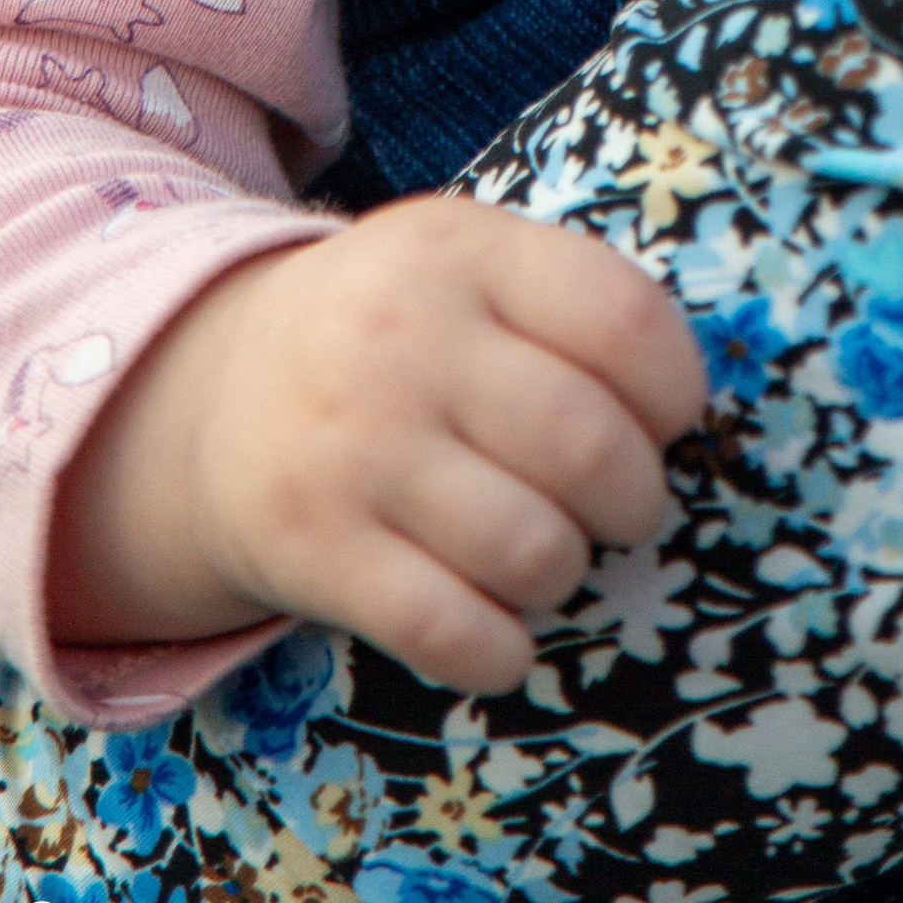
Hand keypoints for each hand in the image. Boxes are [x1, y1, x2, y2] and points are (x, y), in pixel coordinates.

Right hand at [48, 200, 708, 693]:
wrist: (212, 391)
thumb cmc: (394, 332)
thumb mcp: (468, 265)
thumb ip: (570, 305)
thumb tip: (690, 416)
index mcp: (462, 250)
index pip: (623, 321)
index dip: (675, 389)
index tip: (666, 420)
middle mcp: (405, 339)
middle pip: (591, 449)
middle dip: (636, 502)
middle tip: (618, 509)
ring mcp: (353, 448)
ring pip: (533, 551)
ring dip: (565, 574)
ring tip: (546, 555)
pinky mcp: (312, 549)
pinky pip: (450, 630)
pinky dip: (500, 652)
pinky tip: (499, 633)